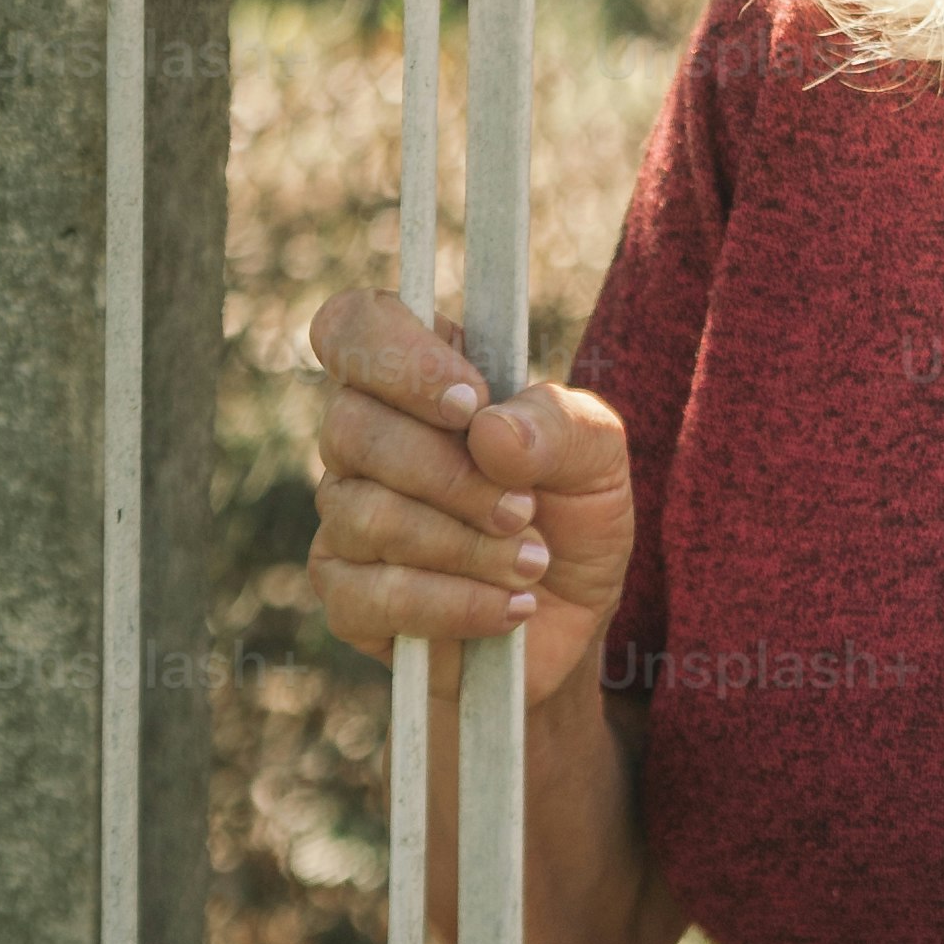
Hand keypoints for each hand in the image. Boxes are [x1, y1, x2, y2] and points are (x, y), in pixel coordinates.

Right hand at [305, 288, 636, 715]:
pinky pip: (371, 596)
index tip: (470, 402)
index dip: (396, 357)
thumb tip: (487, 432)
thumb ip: (558, 426)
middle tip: (524, 509)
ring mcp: (345, 517)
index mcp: (419, 376)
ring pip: (366, 515)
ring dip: (465, 546)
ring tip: (532, 563)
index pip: (353, 327)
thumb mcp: (599, 456)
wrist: (573, 616)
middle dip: (450, 475)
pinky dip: (454, 604)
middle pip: (350, 427)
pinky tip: (507, 607)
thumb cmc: (574, 513)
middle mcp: (365, 439)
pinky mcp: (345, 597)